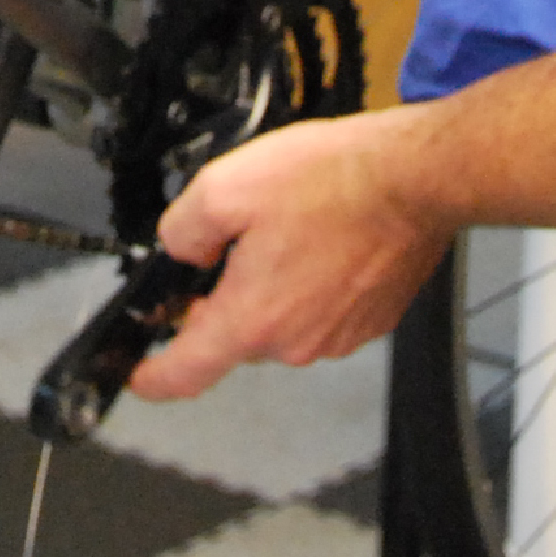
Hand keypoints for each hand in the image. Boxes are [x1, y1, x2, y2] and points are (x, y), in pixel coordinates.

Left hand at [128, 108, 451, 400]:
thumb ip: (183, 230)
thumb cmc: (332, 181)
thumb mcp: (223, 187)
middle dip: (220, 299)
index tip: (140, 376)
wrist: (415, 179)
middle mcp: (296, 341)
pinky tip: (320, 237)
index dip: (155, 378)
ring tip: (287, 228)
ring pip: (280, 320)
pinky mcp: (370, 320)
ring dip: (271, 284)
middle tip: (229, 245)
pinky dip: (310, 282)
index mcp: (253, 319)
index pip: (187, 372)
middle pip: (235, 335)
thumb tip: (182, 251)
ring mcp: (338, 335)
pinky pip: (320, 310)